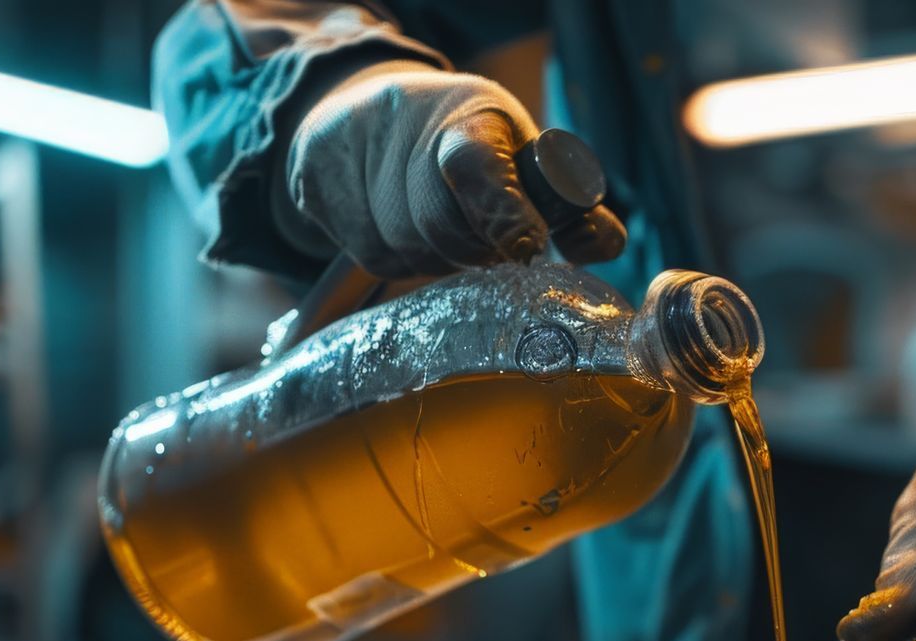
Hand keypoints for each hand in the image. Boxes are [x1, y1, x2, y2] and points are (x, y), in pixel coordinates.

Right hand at [284, 62, 622, 277]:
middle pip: (438, 226)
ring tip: (448, 233)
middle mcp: (401, 122)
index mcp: (467, 115)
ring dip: (435, 257)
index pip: (478, 165)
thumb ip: (573, 208)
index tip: (527, 249)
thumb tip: (601, 247)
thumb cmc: (470, 140)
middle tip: (489, 247)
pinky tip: (411, 235)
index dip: (503, 213)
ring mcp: (353, 150)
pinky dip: (398, 259)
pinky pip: (368, 254)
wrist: (373, 106)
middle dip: (471, 249)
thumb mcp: (523, 154)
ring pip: (402, 248)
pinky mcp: (314, 179)